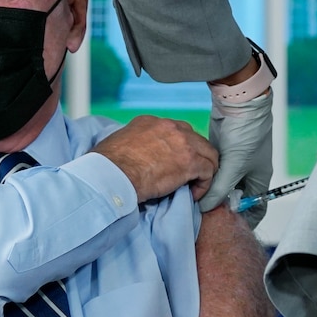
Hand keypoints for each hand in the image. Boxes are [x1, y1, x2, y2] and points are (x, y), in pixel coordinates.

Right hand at [91, 115, 218, 202]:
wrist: (113, 175)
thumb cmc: (108, 165)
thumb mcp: (119, 144)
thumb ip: (133, 145)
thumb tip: (134, 157)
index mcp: (150, 122)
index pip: (175, 131)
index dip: (178, 149)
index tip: (173, 163)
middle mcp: (168, 126)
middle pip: (195, 139)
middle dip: (195, 157)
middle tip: (188, 175)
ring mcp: (182, 142)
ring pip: (208, 153)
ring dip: (203, 171)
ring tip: (194, 185)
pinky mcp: (190, 161)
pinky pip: (208, 171)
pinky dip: (204, 185)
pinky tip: (193, 194)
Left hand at [199, 91, 272, 228]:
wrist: (239, 104)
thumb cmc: (246, 134)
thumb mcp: (233, 167)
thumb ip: (219, 189)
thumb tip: (204, 207)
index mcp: (259, 180)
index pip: (255, 208)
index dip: (243, 220)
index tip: (225, 229)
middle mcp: (247, 174)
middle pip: (234, 198)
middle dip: (220, 206)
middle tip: (202, 216)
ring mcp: (233, 163)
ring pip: (220, 185)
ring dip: (209, 191)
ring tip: (193, 201)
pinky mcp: (220, 153)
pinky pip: (212, 172)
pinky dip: (203, 177)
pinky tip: (190, 183)